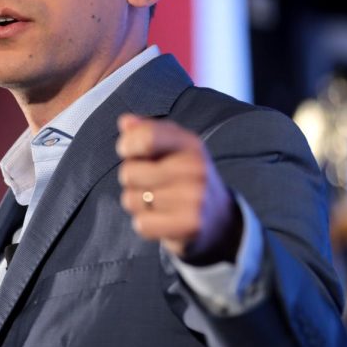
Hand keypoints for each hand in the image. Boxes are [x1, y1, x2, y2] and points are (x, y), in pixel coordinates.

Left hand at [116, 113, 242, 264]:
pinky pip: (142, 224)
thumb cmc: (186, 180)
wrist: (221, 221)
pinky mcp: (190, 225)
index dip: (127, 145)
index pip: (146, 137)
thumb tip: (125, 121)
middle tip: (154, 185)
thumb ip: (147, 133)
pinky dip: (146, 225)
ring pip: (132, 200)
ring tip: (161, 204)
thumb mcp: (173, 151)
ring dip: (138, 205)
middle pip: (129, 172)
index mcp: (190, 144)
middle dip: (132, 181)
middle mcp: (195, 168)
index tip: (129, 152)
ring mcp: (195, 197)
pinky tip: (164, 220)